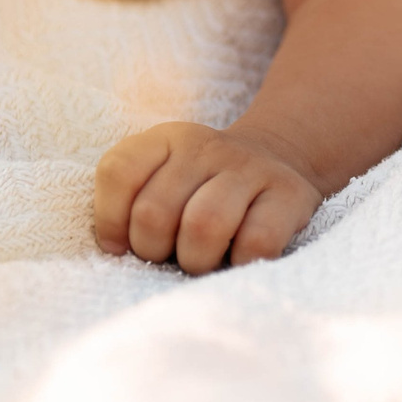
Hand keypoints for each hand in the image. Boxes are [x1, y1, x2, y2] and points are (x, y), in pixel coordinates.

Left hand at [94, 122, 325, 274]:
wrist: (280, 160)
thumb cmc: (203, 189)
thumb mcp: (162, 178)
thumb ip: (130, 203)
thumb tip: (116, 248)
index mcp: (168, 138)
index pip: (119, 172)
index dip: (111, 220)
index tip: (123, 243)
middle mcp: (207, 147)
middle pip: (155, 212)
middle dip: (153, 250)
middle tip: (168, 254)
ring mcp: (251, 168)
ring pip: (204, 225)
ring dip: (195, 260)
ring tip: (200, 260)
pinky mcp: (290, 195)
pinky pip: (257, 241)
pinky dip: (240, 262)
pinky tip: (238, 258)